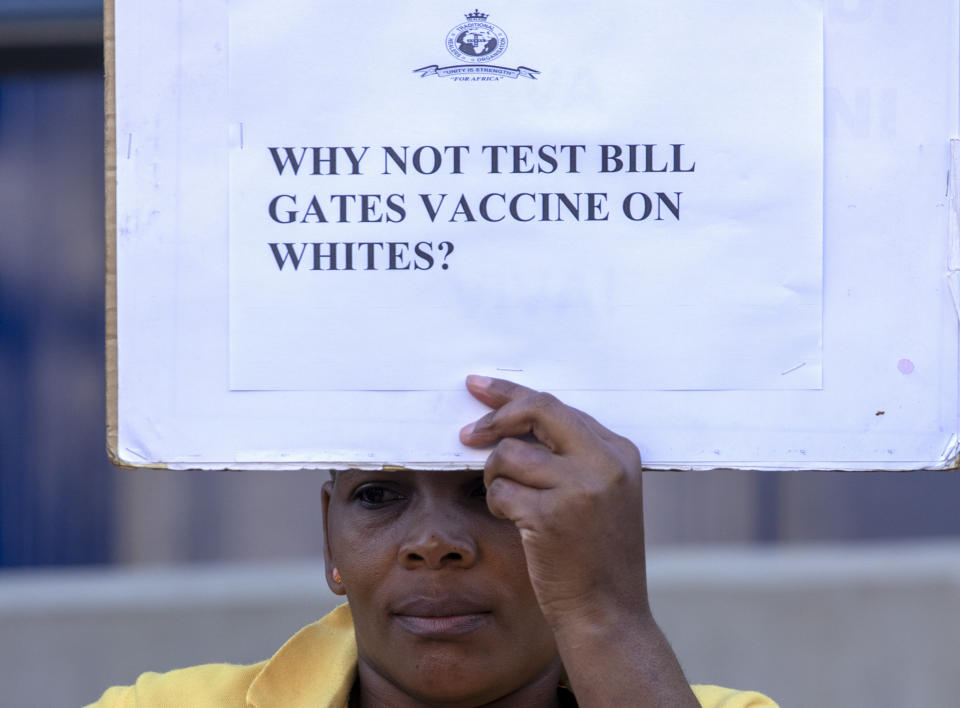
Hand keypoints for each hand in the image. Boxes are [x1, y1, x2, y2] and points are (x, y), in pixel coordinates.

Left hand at [459, 375, 649, 629]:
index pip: (557, 405)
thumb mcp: (600, 496)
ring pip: (509, 454)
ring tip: (512, 505)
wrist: (609, 614)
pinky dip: (497, 505)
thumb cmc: (596, 558)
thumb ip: (571, 456)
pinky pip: (500, 490)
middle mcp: (605, 462)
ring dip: (496, 478)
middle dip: (494, 416)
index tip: (480, 387)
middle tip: (466, 432)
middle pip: (536, 410)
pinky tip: (517, 525)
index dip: (512, 394)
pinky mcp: (551, 514)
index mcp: (619, 452)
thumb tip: (512, 419)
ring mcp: (580, 487)